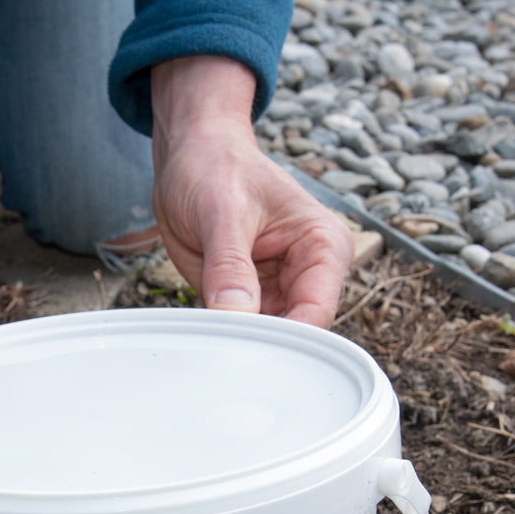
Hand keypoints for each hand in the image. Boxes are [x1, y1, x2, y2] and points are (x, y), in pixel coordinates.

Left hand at [150, 56, 352, 326]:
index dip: (285, 338)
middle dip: (261, 347)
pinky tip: (205, 339)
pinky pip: (241, 332)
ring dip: (240, 346)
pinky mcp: (249, 298)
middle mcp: (308, 273)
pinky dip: (224, 339)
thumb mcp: (220, 211)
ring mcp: (278, 289)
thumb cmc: (216, 166)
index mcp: (323, 245)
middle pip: (296, 334)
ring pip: (268, 340)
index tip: (246, 350)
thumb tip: (235, 312)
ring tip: (211, 347)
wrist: (191, 156)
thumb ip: (229, 264)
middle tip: (223, 357)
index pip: (317, 311)